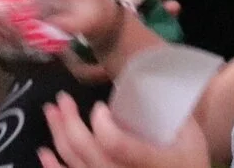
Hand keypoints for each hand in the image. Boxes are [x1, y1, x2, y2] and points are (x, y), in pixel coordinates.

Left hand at [39, 91, 212, 167]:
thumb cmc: (189, 159)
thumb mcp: (189, 134)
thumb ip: (170, 109)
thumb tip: (150, 75)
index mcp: (155, 162)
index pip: (117, 144)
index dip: (102, 125)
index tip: (99, 106)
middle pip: (91, 153)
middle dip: (70, 123)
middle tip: (61, 99)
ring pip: (78, 165)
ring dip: (59, 137)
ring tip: (51, 112)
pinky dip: (55, 167)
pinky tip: (44, 152)